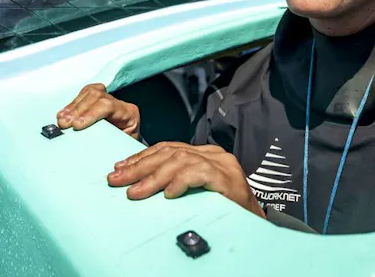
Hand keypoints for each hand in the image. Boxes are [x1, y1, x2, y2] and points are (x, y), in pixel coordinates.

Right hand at [57, 83, 140, 139]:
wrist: (129, 144)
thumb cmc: (126, 147)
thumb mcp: (121, 147)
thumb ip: (109, 143)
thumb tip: (91, 147)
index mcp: (129, 113)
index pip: (108, 106)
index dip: (90, 113)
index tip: (76, 125)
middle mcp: (119, 103)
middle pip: (96, 96)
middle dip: (77, 110)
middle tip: (64, 123)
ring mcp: (109, 98)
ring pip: (89, 92)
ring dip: (73, 106)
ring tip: (61, 119)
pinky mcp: (98, 99)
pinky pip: (84, 94)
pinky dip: (72, 104)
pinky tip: (64, 113)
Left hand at [106, 142, 265, 218]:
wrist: (257, 225)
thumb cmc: (223, 210)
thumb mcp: (195, 191)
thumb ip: (175, 180)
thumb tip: (138, 183)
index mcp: (204, 154)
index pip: (167, 148)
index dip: (140, 157)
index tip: (119, 168)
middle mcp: (213, 154)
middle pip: (169, 153)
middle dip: (139, 166)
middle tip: (116, 180)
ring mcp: (222, 164)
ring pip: (180, 162)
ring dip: (153, 178)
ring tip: (135, 192)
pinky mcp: (229, 179)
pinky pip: (200, 173)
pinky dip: (181, 182)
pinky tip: (168, 194)